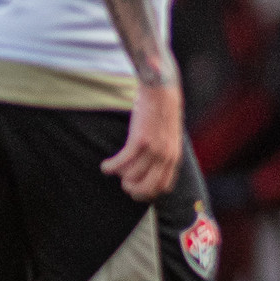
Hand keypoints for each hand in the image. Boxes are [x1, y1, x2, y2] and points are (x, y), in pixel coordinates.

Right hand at [102, 81, 182, 201]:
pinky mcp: (139, 140)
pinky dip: (110, 167)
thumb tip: (153, 165)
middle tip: (123, 185)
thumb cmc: (163, 108)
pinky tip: (105, 166)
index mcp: (175, 156)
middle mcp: (166, 156)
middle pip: (148, 187)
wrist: (160, 88)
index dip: (148, 192)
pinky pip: (122, 162)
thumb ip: (165, 150)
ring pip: (131, 176)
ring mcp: (154, 149)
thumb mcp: (171, 134)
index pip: (164, 187)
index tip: (136, 189)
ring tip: (111, 168)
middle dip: (133, 190)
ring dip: (119, 175)